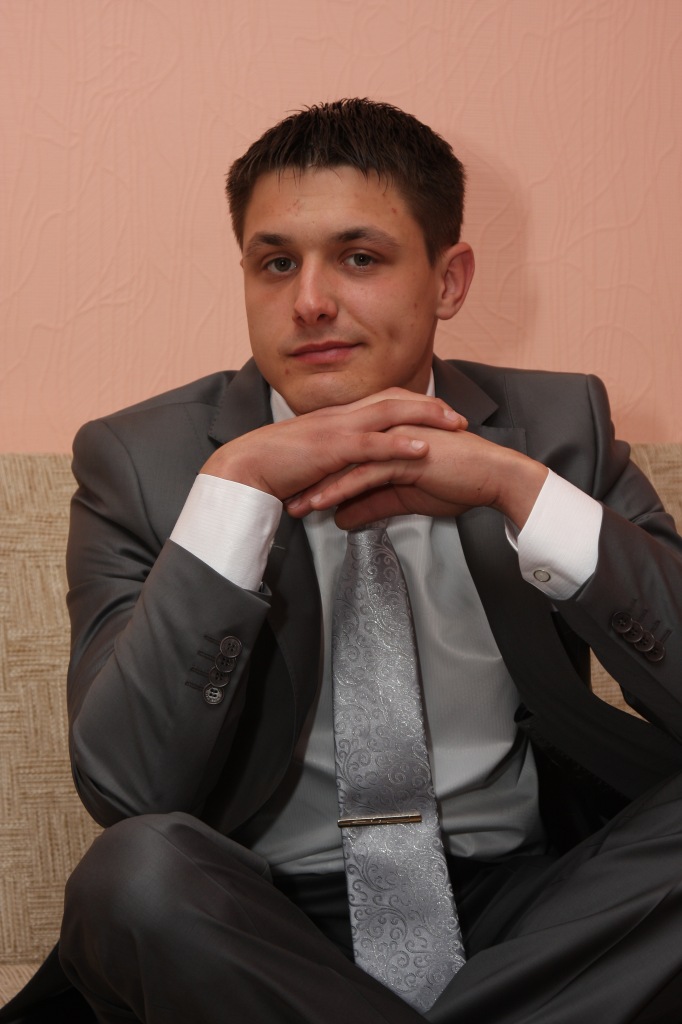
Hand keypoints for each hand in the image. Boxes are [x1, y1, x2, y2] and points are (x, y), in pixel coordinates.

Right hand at [200, 389, 466, 502]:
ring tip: (454, 425)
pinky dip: (400, 444)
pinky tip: (423, 449)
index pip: (381, 401)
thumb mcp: (311, 460)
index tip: (439, 414)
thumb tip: (351, 474)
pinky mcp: (331, 449)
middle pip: (394, 398)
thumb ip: (334, 461)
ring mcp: (336, 428)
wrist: (243, 470)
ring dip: (426, 417)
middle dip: (430, 405)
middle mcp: (340, 415)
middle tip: (459, 417)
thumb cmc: (273, 469)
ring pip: (390, 413)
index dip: (413, 404)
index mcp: (336, 417)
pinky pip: (373, 443)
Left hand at [285, 424, 547, 529]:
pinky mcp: (405, 454)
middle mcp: (386, 432)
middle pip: (338, 455)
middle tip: (284, 498)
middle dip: (309, 478)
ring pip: (346, 464)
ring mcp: (394, 440)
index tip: (295, 493)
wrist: (492, 477)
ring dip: (318, 487)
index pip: (344, 454)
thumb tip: (341, 520)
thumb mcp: (404, 499)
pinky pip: (366, 474)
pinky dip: (341, 490)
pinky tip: (322, 506)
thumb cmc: (456, 482)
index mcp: (386, 436)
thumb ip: (372, 505)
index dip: (318, 474)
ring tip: (295, 507)